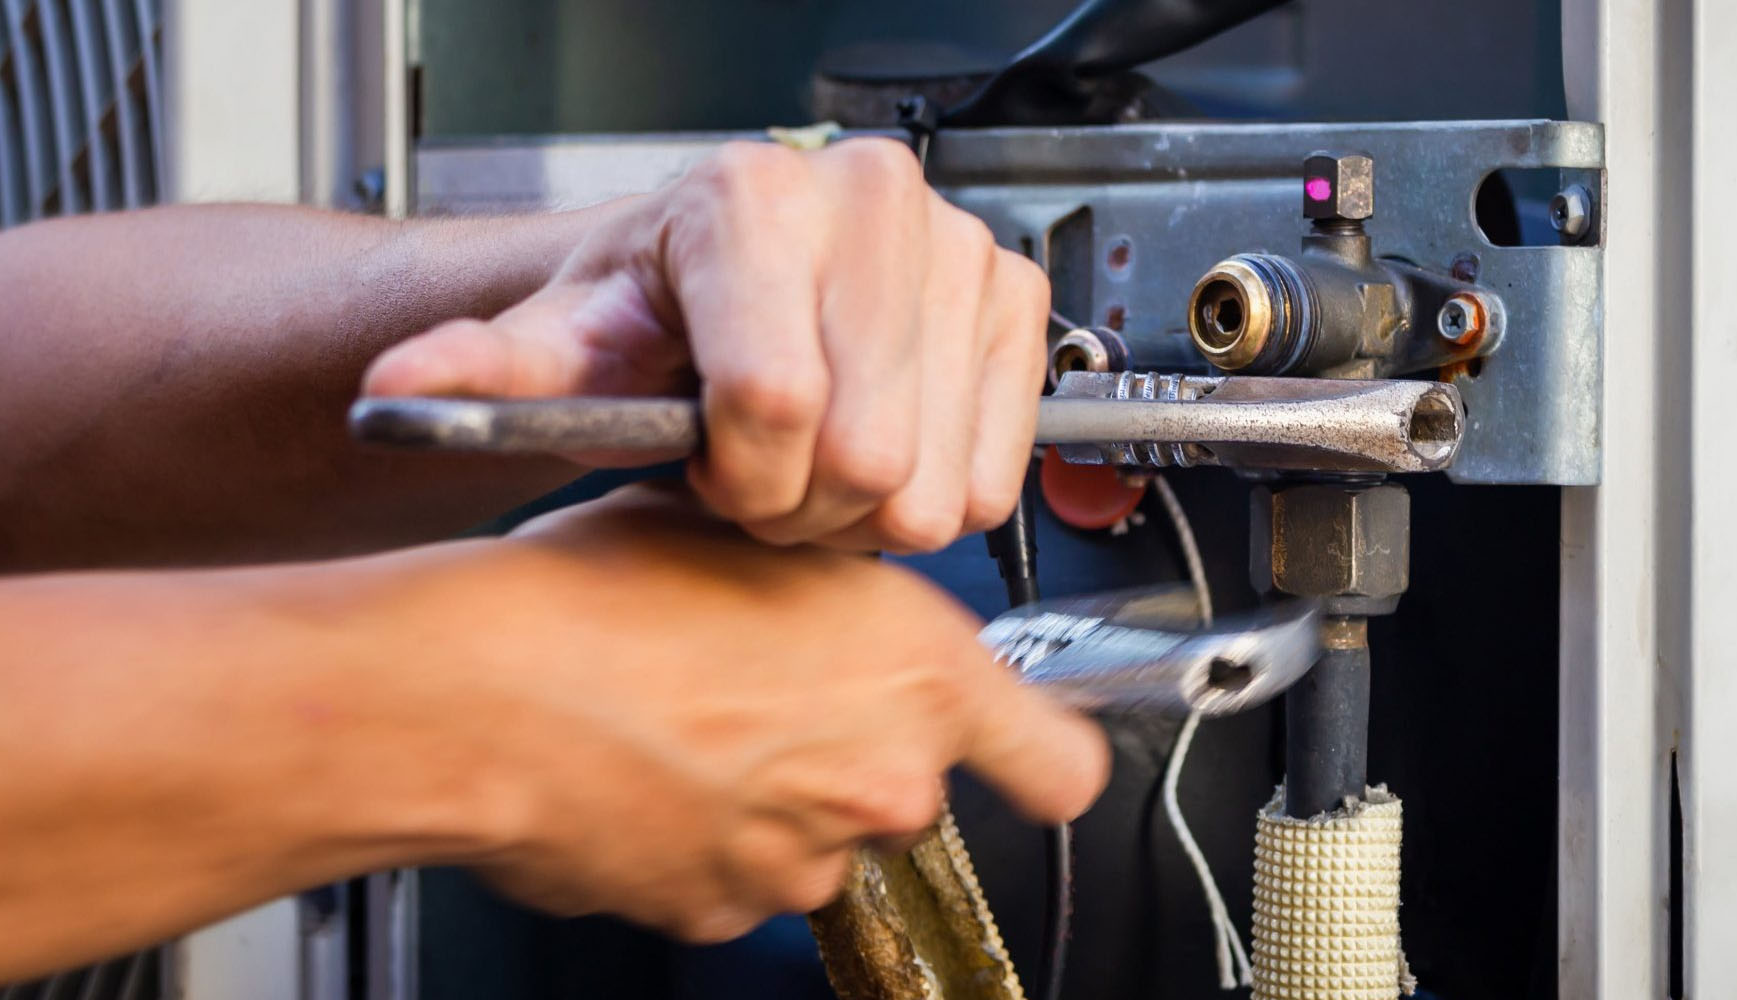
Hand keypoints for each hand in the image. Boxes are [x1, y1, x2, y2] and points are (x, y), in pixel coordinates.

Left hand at [361, 138, 1049, 551]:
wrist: (721, 280)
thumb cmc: (651, 314)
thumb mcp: (560, 345)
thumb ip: (483, 372)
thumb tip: (398, 393)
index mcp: (750, 201)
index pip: (775, 397)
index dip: (737, 477)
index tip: (706, 471)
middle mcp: (869, 203)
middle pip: (864, 453)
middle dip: (799, 506)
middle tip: (759, 479)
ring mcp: (955, 250)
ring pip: (934, 482)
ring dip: (864, 511)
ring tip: (812, 464)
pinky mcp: (1011, 301)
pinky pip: (994, 476)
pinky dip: (932, 496)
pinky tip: (878, 451)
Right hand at [405, 485, 1106, 941]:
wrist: (478, 688)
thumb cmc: (596, 594)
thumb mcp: (750, 535)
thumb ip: (832, 582)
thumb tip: (831, 587)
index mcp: (917, 675)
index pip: (1061, 763)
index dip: (1044, 753)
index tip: (1031, 746)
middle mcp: (883, 781)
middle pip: (913, 791)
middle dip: (854, 751)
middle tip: (767, 692)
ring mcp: (804, 858)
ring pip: (820, 835)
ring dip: (774, 795)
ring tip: (685, 723)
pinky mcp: (723, 910)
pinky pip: (739, 872)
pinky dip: (705, 836)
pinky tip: (646, 770)